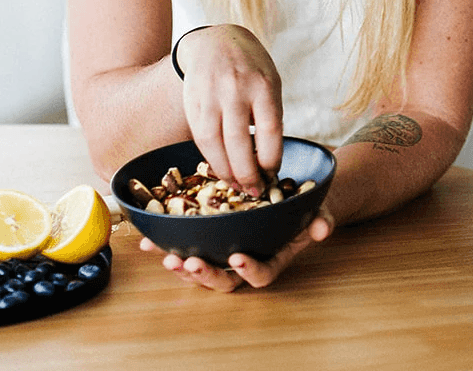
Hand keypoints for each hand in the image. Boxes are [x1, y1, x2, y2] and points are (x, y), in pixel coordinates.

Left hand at [138, 205, 334, 291]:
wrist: (288, 193)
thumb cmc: (303, 206)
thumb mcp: (316, 210)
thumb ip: (320, 220)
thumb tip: (323, 228)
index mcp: (271, 258)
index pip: (262, 275)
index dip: (250, 270)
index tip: (238, 258)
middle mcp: (245, 260)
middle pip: (225, 280)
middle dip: (207, 275)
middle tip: (192, 263)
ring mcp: (224, 251)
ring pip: (202, 268)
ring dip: (183, 266)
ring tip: (167, 259)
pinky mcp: (207, 238)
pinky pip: (187, 245)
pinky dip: (167, 245)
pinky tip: (149, 242)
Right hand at [176, 25, 282, 193]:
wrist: (215, 41)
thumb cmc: (250, 68)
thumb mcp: (270, 82)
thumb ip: (269, 116)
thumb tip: (267, 162)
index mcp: (263, 84)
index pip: (269, 130)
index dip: (271, 159)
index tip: (272, 173)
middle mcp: (235, 88)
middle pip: (239, 141)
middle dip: (247, 174)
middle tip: (254, 191)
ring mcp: (211, 94)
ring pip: (214, 142)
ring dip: (225, 171)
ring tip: (235, 184)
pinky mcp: (192, 101)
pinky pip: (200, 136)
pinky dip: (210, 157)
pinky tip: (219, 167)